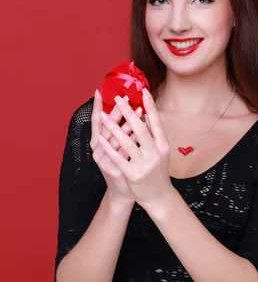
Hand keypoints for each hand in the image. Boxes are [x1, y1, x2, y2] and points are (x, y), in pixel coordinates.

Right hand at [90, 88, 140, 205]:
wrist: (125, 192)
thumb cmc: (124, 167)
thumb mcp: (122, 148)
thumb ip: (123, 132)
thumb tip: (132, 111)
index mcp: (99, 143)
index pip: (96, 121)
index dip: (96, 106)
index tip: (99, 90)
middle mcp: (98, 149)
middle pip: (104, 126)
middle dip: (114, 111)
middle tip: (123, 97)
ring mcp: (103, 159)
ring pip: (113, 138)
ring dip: (125, 123)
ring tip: (137, 110)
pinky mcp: (112, 168)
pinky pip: (121, 151)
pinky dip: (129, 140)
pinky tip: (137, 131)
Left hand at [97, 88, 173, 212]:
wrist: (159, 197)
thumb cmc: (158, 172)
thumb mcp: (161, 153)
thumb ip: (154, 137)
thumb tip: (146, 116)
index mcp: (163, 146)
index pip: (156, 122)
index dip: (150, 106)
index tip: (144, 91)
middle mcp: (155, 153)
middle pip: (140, 128)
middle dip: (127, 111)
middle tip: (118, 98)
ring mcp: (144, 164)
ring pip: (127, 142)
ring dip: (114, 126)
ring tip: (104, 115)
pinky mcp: (133, 174)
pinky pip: (118, 158)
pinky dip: (108, 147)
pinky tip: (100, 138)